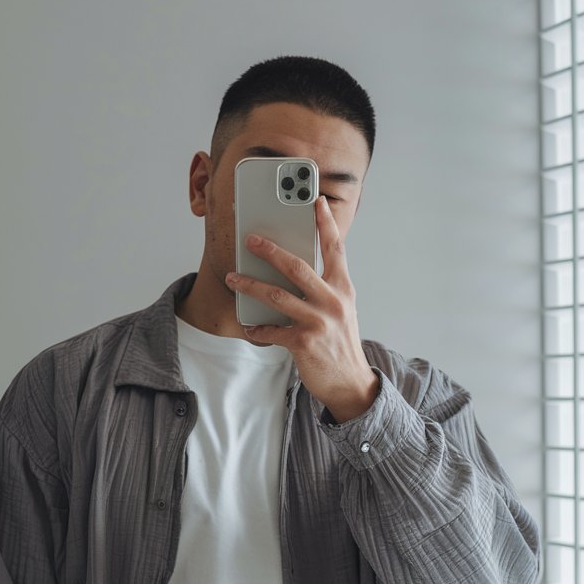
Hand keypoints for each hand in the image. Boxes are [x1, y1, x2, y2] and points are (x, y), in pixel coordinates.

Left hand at [224, 196, 378, 422]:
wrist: (350, 382)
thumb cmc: (340, 342)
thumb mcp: (341, 309)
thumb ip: (324, 288)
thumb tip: (294, 269)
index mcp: (343, 288)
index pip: (335, 248)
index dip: (325, 223)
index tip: (314, 200)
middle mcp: (332, 301)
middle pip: (298, 267)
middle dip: (271, 250)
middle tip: (250, 239)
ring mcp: (318, 322)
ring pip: (278, 296)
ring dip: (251, 285)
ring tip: (233, 278)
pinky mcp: (304, 342)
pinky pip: (272, 330)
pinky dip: (257, 329)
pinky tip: (248, 327)